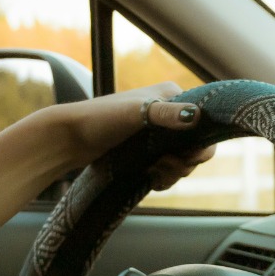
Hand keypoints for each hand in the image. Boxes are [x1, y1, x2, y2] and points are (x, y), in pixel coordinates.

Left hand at [52, 82, 214, 190]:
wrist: (69, 138)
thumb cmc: (100, 119)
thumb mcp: (136, 114)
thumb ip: (166, 114)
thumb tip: (196, 117)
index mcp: (172, 96)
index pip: (205, 122)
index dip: (200, 145)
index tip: (187, 158)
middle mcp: (169, 113)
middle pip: (196, 146)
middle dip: (184, 163)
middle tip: (164, 167)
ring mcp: (158, 134)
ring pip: (183, 161)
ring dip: (172, 173)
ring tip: (153, 174)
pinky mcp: (147, 152)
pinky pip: (168, 169)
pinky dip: (163, 178)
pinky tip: (149, 179)